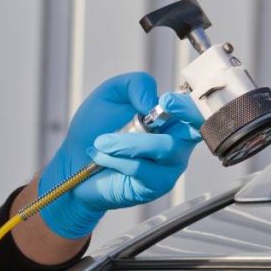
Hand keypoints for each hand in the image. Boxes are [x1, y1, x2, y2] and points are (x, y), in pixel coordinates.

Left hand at [39, 72, 202, 238]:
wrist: (74, 161)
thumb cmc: (95, 128)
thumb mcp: (111, 94)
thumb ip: (136, 85)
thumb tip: (154, 101)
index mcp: (172, 117)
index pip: (196, 110)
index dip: (188, 105)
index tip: (166, 101)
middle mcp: (178, 141)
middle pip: (193, 129)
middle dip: (183, 117)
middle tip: (159, 108)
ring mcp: (170, 166)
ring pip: (163, 148)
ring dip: (128, 142)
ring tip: (101, 142)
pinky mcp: (156, 185)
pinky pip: (142, 169)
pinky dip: (118, 160)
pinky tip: (101, 158)